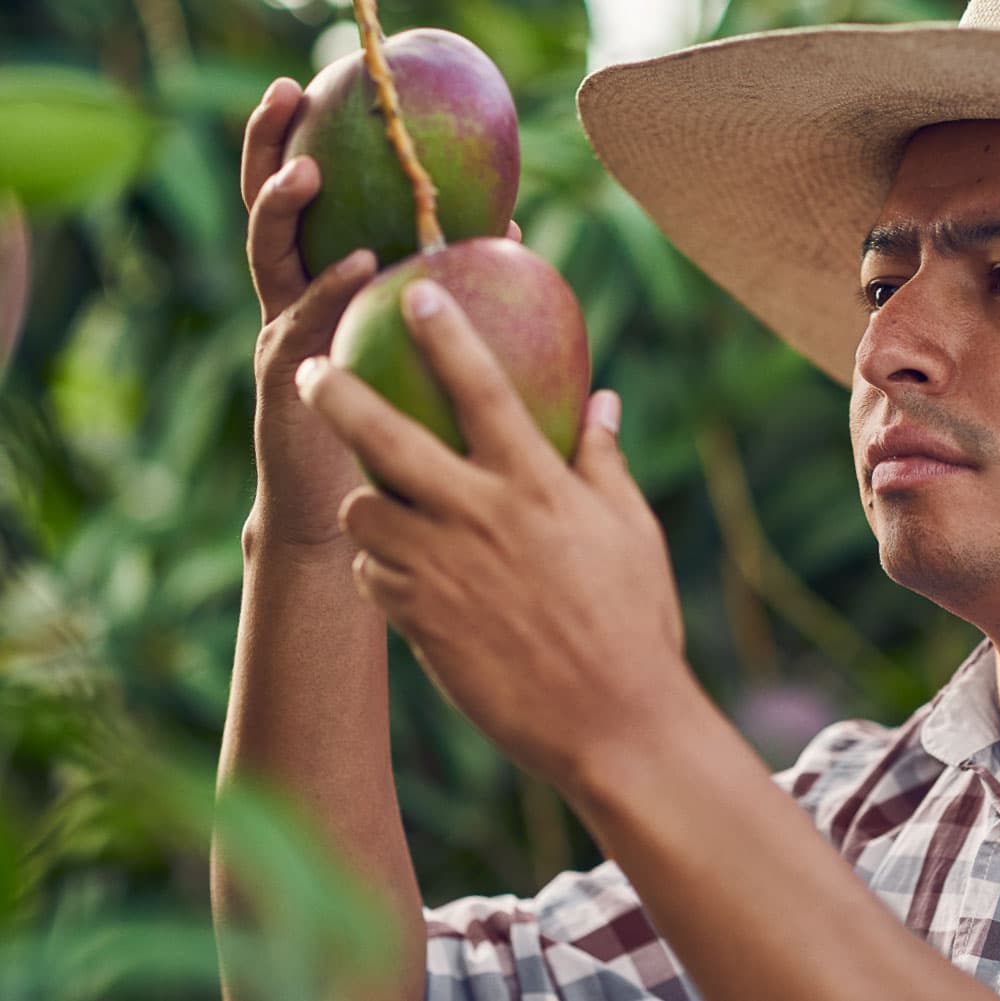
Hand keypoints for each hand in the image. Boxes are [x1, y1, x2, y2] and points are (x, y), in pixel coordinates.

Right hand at [241, 78, 523, 549]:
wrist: (344, 521)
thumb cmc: (395, 432)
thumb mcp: (417, 352)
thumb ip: (451, 297)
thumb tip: (518, 238)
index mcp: (319, 284)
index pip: (308, 201)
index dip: (307, 142)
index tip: (319, 87)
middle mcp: (290, 298)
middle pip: (270, 207)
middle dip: (272, 146)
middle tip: (290, 94)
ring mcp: (277, 333)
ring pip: (268, 253)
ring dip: (284, 207)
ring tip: (309, 170)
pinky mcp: (282, 378)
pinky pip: (302, 323)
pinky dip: (328, 290)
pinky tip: (360, 266)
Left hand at [294, 280, 692, 789]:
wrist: (613, 722)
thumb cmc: (635, 621)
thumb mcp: (632, 532)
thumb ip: (603, 460)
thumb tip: (604, 400)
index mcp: (536, 485)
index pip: (481, 388)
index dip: (444, 333)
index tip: (415, 290)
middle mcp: (480, 517)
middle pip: (384, 437)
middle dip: (337, 393)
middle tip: (311, 369)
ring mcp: (442, 572)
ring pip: (361, 512)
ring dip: (362, 500)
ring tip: (373, 501)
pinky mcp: (420, 623)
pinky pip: (374, 576)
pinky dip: (380, 566)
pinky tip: (402, 571)